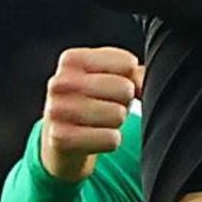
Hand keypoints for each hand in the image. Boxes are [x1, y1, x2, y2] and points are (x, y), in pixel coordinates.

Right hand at [39, 47, 141, 183]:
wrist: (60, 139)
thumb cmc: (91, 101)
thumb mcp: (108, 78)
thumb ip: (134, 74)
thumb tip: (145, 85)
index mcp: (71, 59)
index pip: (127, 63)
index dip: (129, 78)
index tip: (110, 87)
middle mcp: (59, 82)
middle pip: (124, 89)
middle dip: (123, 101)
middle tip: (105, 107)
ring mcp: (57, 110)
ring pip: (118, 115)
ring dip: (116, 122)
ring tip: (98, 122)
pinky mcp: (61, 139)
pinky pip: (111, 139)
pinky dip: (110, 141)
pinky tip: (93, 138)